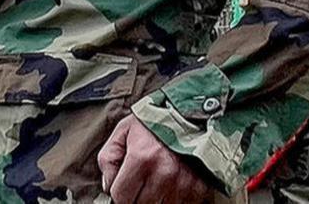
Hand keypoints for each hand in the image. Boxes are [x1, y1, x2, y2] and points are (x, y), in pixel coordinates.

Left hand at [97, 115, 212, 202]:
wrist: (191, 114)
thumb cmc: (154, 121)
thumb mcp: (123, 131)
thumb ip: (108, 158)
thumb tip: (108, 186)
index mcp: (141, 158)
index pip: (122, 196)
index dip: (118, 193)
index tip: (121, 187)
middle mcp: (164, 173)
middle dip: (135, 197)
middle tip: (137, 184)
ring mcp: (184, 183)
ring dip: (154, 199)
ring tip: (154, 183)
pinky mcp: (200, 188)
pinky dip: (173, 199)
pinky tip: (170, 186)